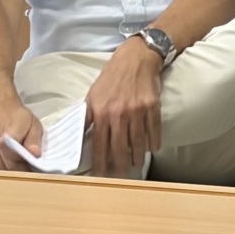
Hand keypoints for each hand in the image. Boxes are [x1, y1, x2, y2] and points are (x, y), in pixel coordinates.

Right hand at [0, 93, 43, 170]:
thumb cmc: (15, 114)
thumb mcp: (33, 123)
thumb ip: (35, 140)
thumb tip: (35, 154)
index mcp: (10, 134)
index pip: (17, 160)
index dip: (26, 169)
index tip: (32, 172)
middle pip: (6, 167)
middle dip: (18, 174)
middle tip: (26, 174)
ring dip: (6, 174)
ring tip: (15, 173)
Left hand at [85, 37, 163, 176]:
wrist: (136, 58)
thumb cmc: (112, 77)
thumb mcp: (93, 95)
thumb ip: (88, 117)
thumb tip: (81, 136)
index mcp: (101, 112)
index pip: (99, 145)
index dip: (100, 163)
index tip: (101, 175)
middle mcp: (118, 114)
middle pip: (120, 148)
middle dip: (120, 166)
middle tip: (121, 175)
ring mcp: (137, 111)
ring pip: (138, 143)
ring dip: (137, 157)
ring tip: (136, 164)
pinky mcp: (152, 107)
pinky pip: (154, 131)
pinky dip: (153, 142)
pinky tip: (151, 148)